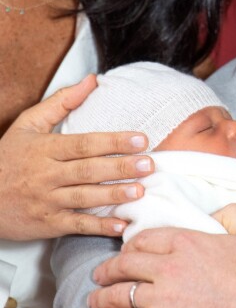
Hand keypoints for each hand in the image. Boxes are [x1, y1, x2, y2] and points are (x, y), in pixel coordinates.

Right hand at [0, 75, 153, 239]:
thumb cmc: (6, 158)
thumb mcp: (28, 124)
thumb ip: (61, 102)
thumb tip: (92, 80)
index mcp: (46, 149)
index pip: (85, 144)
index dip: (114, 142)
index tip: (141, 139)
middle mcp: (47, 175)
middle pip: (89, 170)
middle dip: (121, 168)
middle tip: (149, 164)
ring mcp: (46, 201)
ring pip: (84, 197)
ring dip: (114, 196)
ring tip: (140, 191)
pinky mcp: (46, 224)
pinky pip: (74, 225)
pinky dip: (97, 226)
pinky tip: (120, 224)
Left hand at [89, 204, 235, 307]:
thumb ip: (231, 212)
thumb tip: (216, 211)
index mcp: (188, 240)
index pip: (144, 238)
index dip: (130, 245)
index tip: (125, 252)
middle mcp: (170, 266)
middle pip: (125, 265)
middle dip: (107, 271)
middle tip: (99, 276)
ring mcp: (164, 299)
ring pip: (118, 296)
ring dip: (102, 298)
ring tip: (95, 301)